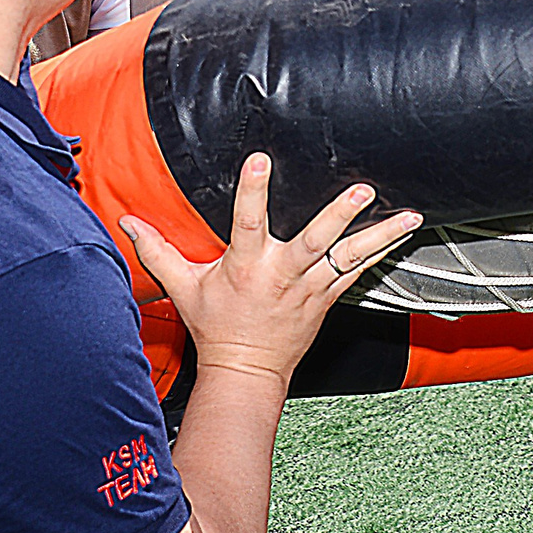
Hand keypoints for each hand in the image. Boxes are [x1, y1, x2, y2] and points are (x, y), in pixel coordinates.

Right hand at [120, 157, 418, 385]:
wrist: (247, 372)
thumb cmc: (216, 326)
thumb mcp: (183, 287)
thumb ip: (157, 250)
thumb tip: (124, 222)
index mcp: (246, 267)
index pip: (247, 222)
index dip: (252, 192)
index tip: (260, 161)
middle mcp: (282, 276)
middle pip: (314, 241)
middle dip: (338, 216)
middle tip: (361, 191)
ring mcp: (310, 289)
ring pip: (349, 257)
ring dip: (379, 236)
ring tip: (408, 215)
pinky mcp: (328, 299)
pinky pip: (358, 272)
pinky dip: (381, 252)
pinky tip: (402, 233)